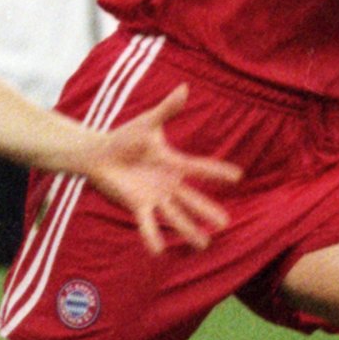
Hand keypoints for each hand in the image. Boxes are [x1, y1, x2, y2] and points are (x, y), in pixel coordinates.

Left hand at [75, 87, 238, 253]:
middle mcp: (168, 184)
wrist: (99, 153)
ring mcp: (154, 196)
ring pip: (175, 216)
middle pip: (192, 199)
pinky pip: (146, 223)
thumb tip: (184, 88)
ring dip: (188, 230)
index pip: (200, 168)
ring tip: (203, 245)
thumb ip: (167, 110)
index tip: (238, 176)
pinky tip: (159, 251)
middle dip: (207, 211)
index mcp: (174, 163)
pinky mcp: (137, 205)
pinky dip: (152, 236)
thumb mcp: (147, 123)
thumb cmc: (125, 137)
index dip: (217, 172)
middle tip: (226, 223)